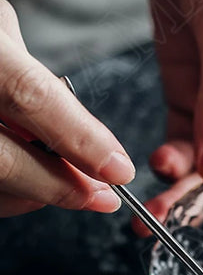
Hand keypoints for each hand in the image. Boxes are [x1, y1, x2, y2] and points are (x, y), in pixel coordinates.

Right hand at [0, 0, 134, 217]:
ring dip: (30, 195)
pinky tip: (23, 180)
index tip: (119, 170)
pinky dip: (4, 192)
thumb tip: (81, 133)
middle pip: (3, 160)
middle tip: (101, 196)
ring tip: (60, 183)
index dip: (82, 141)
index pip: (31, 97)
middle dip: (59, 186)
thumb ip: (31, 77)